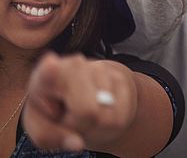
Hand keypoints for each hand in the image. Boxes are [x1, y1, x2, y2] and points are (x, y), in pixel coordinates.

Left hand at [23, 53, 137, 152]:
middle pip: (85, 110)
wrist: (83, 95)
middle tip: (69, 119)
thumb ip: (49, 137)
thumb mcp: (42, 127)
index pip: (49, 72)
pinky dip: (111, 121)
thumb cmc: (56, 111)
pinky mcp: (122, 78)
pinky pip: (120, 116)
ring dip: (96, 124)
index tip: (50, 65)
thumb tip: (76, 144)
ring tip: (84, 114)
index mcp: (45, 76)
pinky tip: (101, 111)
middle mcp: (74, 66)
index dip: (51, 71)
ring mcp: (101, 69)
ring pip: (105, 116)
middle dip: (79, 124)